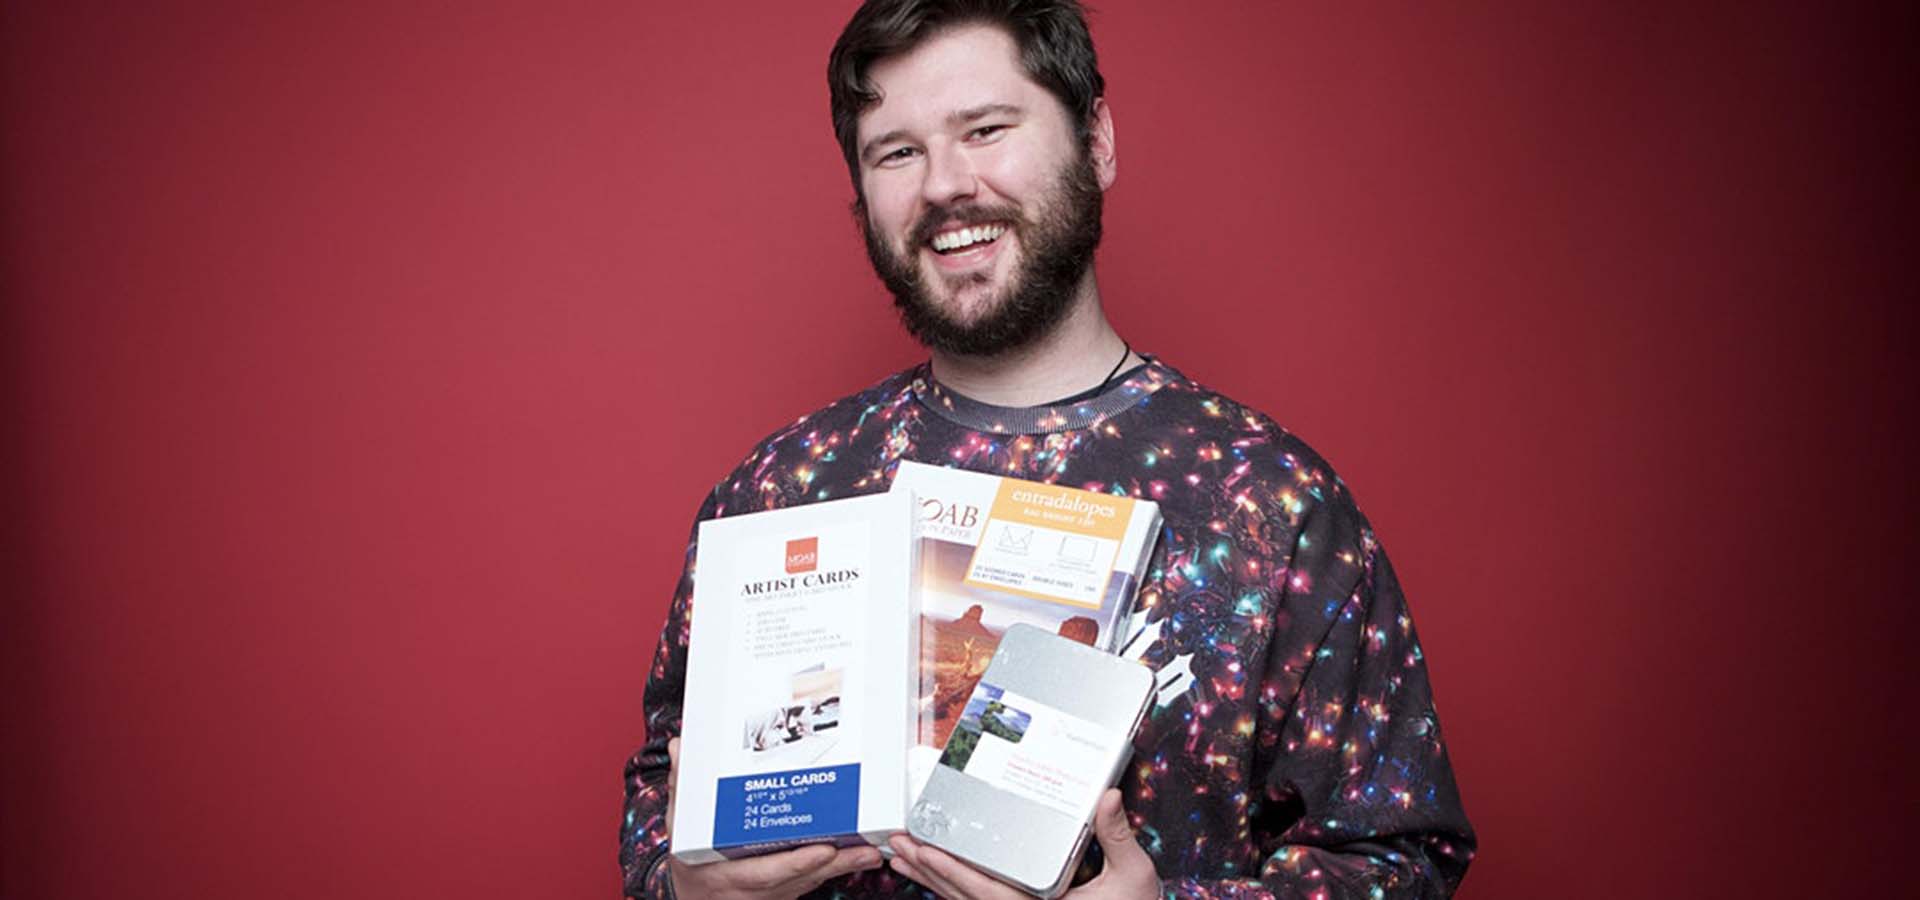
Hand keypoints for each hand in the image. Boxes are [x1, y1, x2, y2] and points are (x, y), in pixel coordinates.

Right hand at [663, 737, 883, 899]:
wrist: (694, 896)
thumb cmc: (690, 859)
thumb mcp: (681, 824)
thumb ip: (684, 786)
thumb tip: (681, 746)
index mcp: (722, 872)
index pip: (760, 873)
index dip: (793, 864)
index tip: (821, 850)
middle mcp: (750, 890)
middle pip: (796, 879)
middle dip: (832, 864)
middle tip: (864, 848)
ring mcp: (770, 895)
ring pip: (810, 882)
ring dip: (843, 867)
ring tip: (873, 850)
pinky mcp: (784, 892)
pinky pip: (812, 882)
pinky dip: (836, 869)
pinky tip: (862, 855)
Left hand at [885, 789, 1159, 898]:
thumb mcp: (1133, 877)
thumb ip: (1117, 837)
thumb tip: (1107, 796)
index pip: (987, 893)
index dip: (952, 873)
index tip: (926, 851)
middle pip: (964, 897)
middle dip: (928, 871)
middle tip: (898, 846)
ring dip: (933, 880)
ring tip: (905, 857)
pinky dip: (953, 890)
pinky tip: (937, 875)